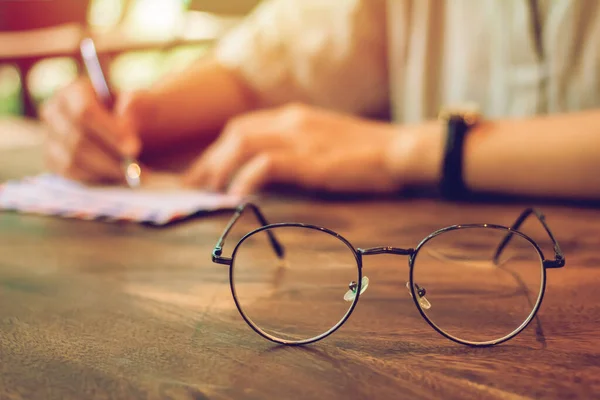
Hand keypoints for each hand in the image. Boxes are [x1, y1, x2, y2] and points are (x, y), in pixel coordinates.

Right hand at [40, 78, 146, 182]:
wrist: (131, 131)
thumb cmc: (135, 115)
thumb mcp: (142, 105)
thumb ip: (136, 106)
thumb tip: (125, 119)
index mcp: (74, 91)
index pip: (84, 111)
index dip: (108, 131)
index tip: (133, 148)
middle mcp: (55, 111)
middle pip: (77, 138)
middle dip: (109, 156)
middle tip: (134, 168)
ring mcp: (50, 136)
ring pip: (73, 159)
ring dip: (106, 168)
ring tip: (132, 174)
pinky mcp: (53, 159)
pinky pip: (70, 172)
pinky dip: (96, 176)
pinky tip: (118, 175)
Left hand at [183, 104, 404, 194]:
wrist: (401, 151)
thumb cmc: (369, 154)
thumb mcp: (327, 143)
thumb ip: (299, 149)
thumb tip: (272, 172)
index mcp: (295, 116)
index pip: (244, 127)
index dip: (219, 149)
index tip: (205, 172)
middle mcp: (292, 121)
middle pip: (236, 134)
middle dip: (211, 160)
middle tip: (196, 187)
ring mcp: (301, 138)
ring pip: (243, 144)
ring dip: (221, 169)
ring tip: (209, 194)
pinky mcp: (311, 160)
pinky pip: (265, 165)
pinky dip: (246, 180)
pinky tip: (238, 198)